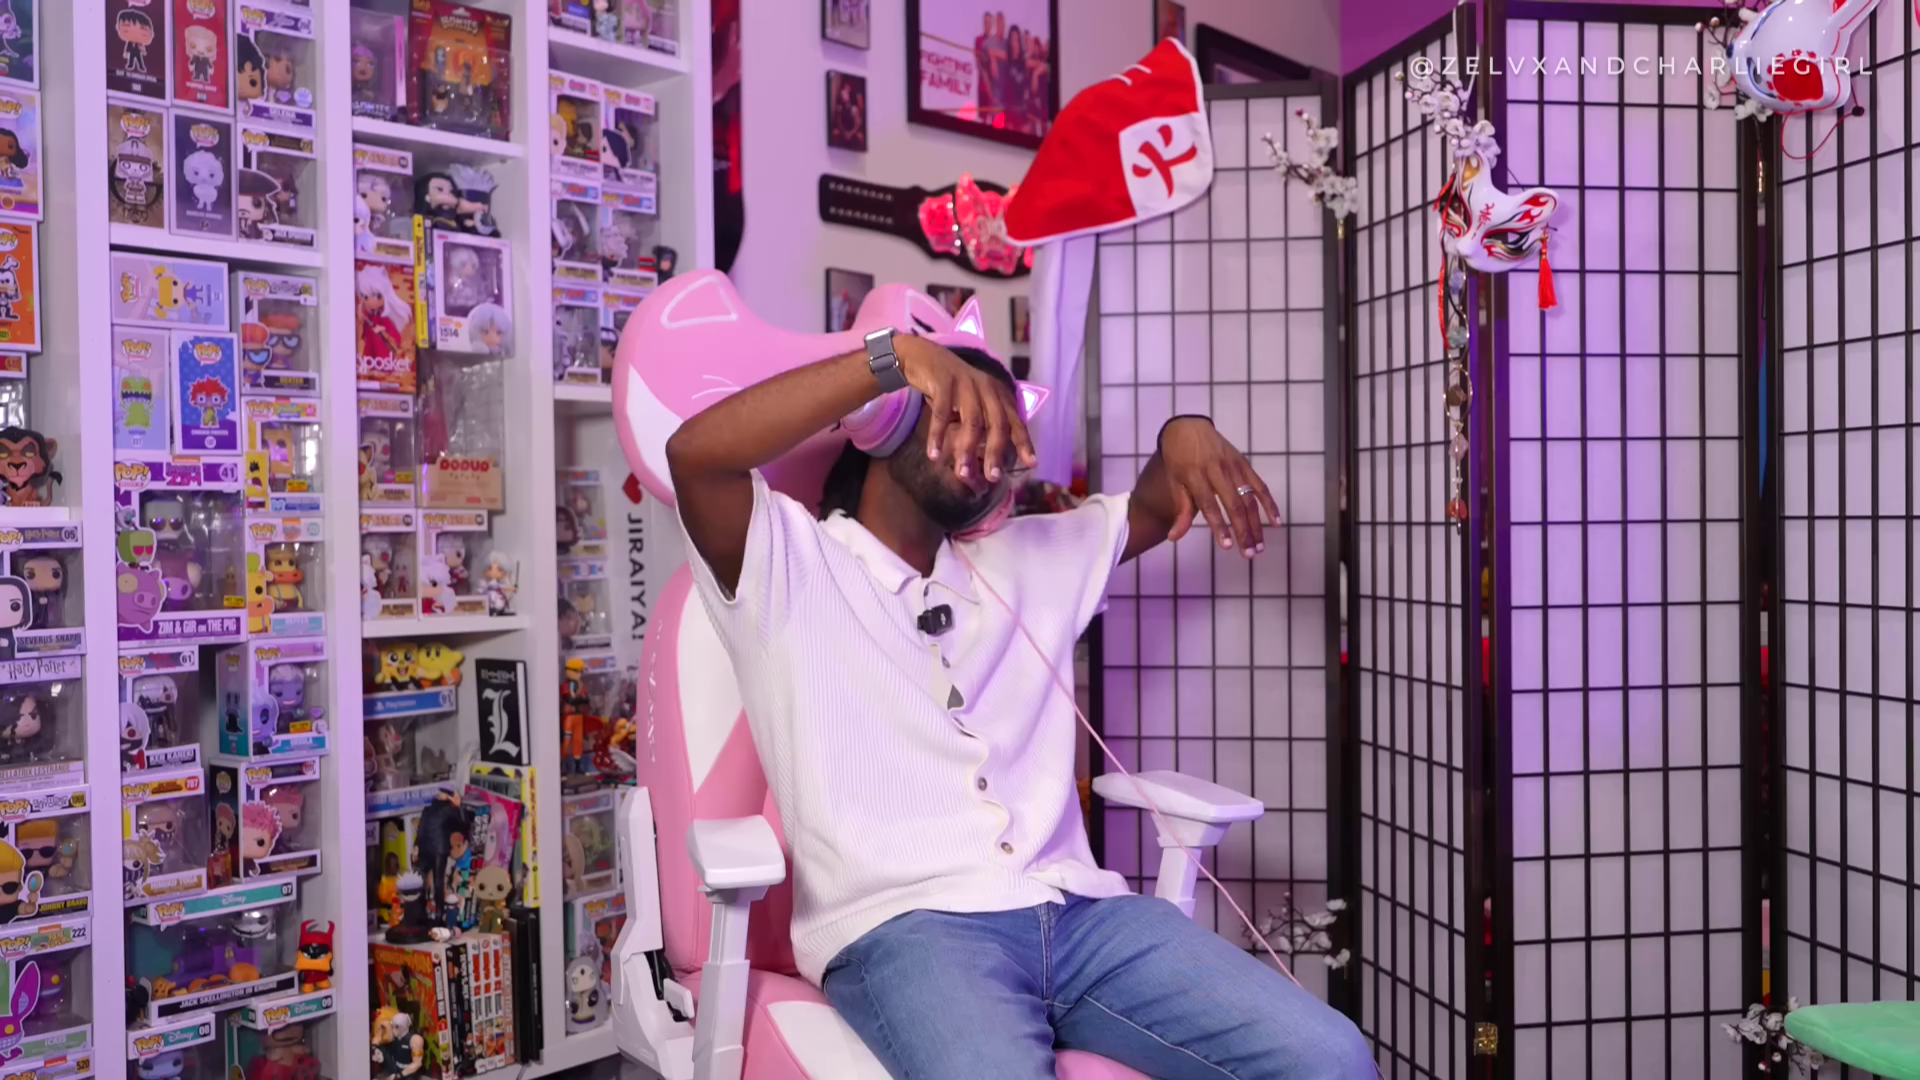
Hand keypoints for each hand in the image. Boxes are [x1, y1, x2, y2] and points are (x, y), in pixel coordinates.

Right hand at [895, 336, 1036, 482]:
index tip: (1032, 464)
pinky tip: (933, 454)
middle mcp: (987, 388)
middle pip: (997, 423)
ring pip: (972, 421)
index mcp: (998, 394)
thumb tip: (987, 465)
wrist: (925, 357)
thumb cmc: (952, 389)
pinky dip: (937, 435)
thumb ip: (983, 427)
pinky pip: (942, 413)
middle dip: (996, 452)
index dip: (1024, 442)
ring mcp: (966, 383)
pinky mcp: (944, 382)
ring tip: (962, 473)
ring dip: (967, 449)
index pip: (1015, 421)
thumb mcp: (974, 404)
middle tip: (993, 477)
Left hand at [1159, 418, 1279, 555]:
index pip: (1210, 505)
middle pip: (1234, 505)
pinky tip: (1276, 522)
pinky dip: (1270, 504)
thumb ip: (1180, 510)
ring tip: (1260, 546)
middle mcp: (1217, 472)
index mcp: (1196, 476)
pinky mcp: (1244, 463)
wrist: (1189, 427)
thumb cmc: (1178, 459)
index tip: (1227, 546)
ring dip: (1256, 524)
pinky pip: (1260, 485)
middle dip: (1243, 531)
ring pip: (1249, 499)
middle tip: (1249, 554)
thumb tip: (1174, 538)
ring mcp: (1233, 467)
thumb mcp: (1174, 482)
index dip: (1220, 526)